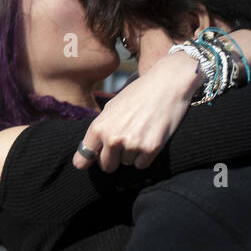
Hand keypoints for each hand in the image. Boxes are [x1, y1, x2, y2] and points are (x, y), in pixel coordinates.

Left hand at [73, 51, 202, 171]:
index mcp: (99, 127)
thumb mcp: (111, 108)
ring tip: (140, 133)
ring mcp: (132, 144)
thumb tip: (89, 153)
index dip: (86, 162)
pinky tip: (149, 138)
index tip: (88, 163)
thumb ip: (100, 129)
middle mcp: (113, 137)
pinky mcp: (151, 148)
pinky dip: (145, 156)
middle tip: (122, 147)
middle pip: (107, 166)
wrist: (166, 84)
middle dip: (113, 159)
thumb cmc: (137, 94)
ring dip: (132, 154)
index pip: (83, 158)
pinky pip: (142, 164)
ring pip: (127, 163)